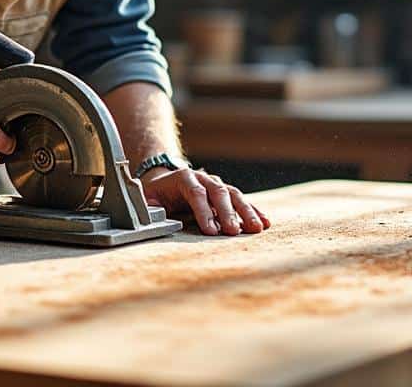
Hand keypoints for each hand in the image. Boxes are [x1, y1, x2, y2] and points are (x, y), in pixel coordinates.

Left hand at [140, 169, 270, 235]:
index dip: (204, 212)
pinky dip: (254, 211)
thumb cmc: (156, 193)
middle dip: (227, 213)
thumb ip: (148, 207)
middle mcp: (204, 178)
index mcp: (184, 178)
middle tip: (233, 232)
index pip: (196, 193)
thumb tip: (151, 217)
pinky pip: (242, 200)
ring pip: (234, 195)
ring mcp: (217, 184)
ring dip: (246, 212)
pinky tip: (265, 222)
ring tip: (256, 228)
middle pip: (218, 193)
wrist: (165, 180)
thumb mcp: (147, 198)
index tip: (211, 231)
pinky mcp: (226, 193)